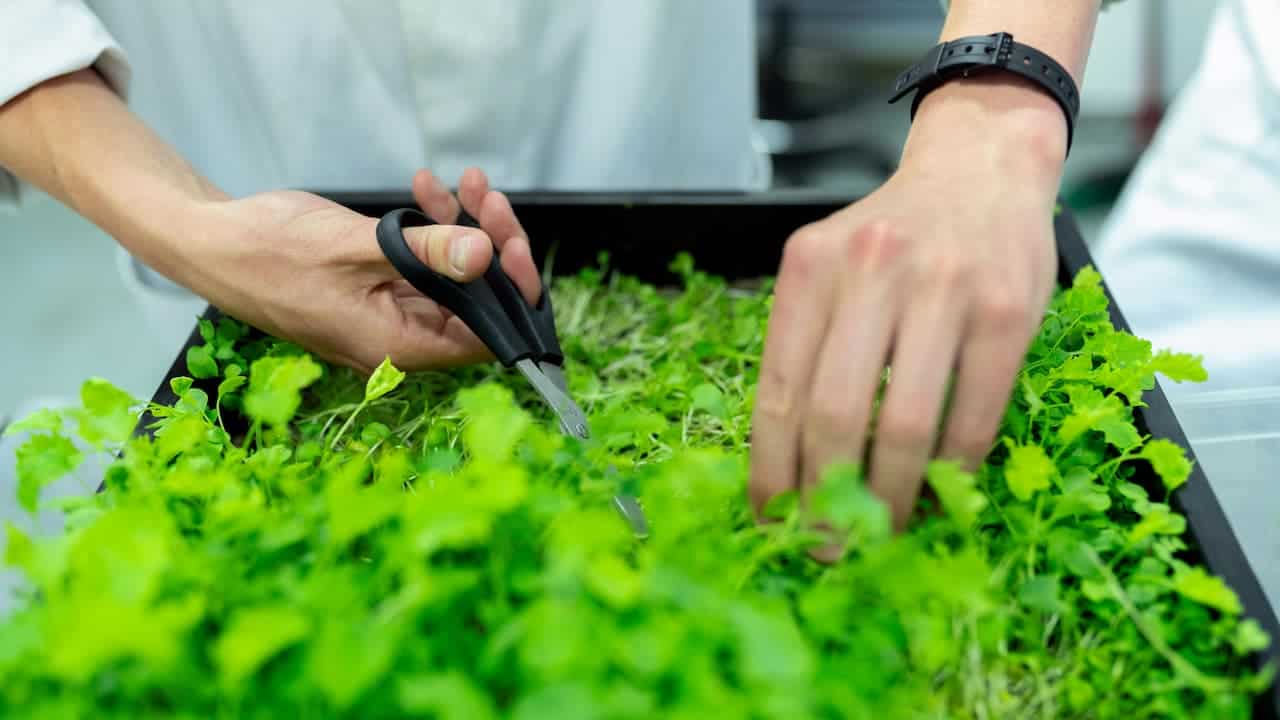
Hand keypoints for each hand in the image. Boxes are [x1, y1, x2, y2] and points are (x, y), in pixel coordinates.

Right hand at [176, 167, 538, 373]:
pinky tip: (426, 189)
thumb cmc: (268, 251)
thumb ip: (426, 253)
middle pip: (474, 303)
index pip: (485, 337)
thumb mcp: (356, 245)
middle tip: (487, 196)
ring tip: (463, 182)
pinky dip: (430, 230)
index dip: (510, 293)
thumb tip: (486, 257)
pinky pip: (421, 266)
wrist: (210, 241)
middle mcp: (398, 340)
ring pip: (452, 279)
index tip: (512, 243)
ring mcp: (387, 315)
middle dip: (489, 245)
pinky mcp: (376, 291)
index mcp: (397, 346)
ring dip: (462, 229)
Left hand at [749, 77, 1065, 540]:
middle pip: (836, 415)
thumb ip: (808, 344)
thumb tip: (789, 462)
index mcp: (810, 267)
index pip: (777, 390)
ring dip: (890, 496)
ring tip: (879, 533)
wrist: (980, 165)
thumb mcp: (830, 267)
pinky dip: (952, 468)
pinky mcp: (1007, 310)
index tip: (770, 518)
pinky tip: (938, 491)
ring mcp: (944, 288)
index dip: (771, 469)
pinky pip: (973, 414)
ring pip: (906, 424)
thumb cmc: (893, 235)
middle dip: (826, 497)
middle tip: (827, 544)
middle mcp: (871, 271)